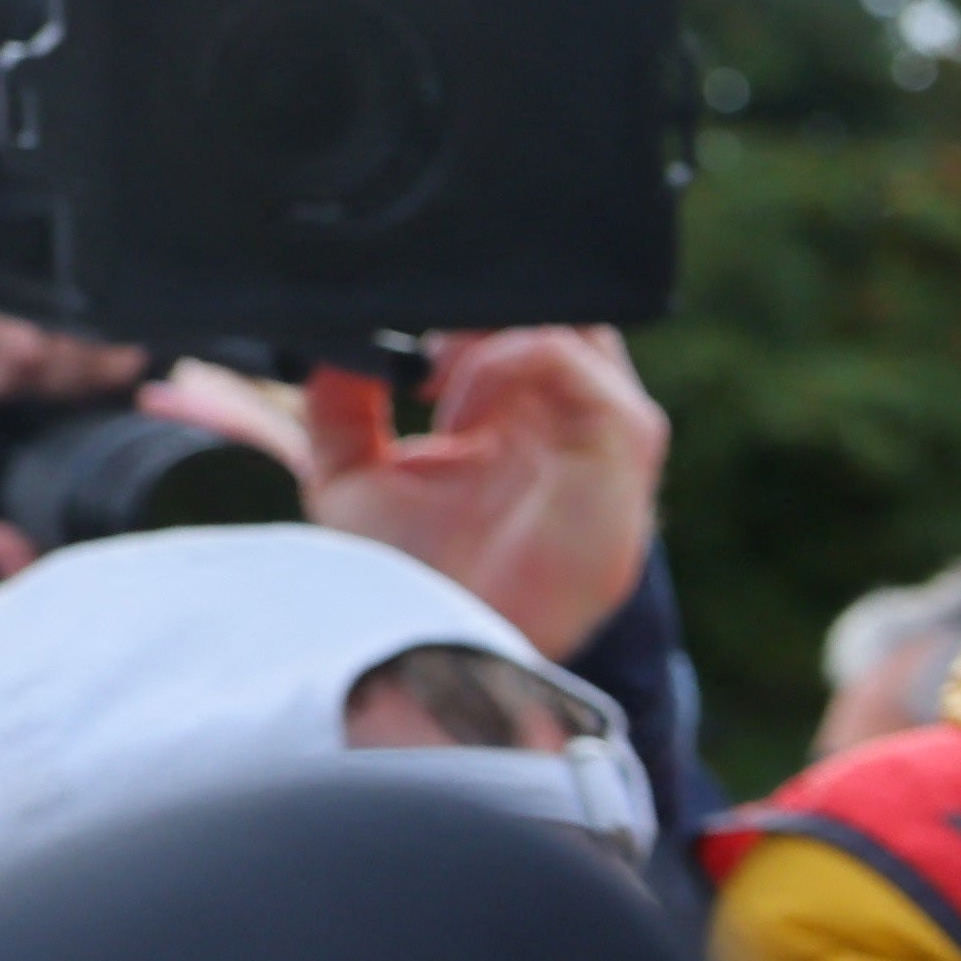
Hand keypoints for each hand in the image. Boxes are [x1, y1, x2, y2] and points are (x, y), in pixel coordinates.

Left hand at [283, 328, 668, 654]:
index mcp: (524, 425)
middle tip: (417, 339)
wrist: (442, 651)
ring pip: (571, 322)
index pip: (523, 325)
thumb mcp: (349, 475)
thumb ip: (342, 404)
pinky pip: (569, 360)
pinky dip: (503, 362)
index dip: (464, 311)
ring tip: (432, 377)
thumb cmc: (410, 583)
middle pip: (558, 311)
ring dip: (490, 332)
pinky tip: (453, 413)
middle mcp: (573, 422)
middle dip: (484, 309)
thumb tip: (336, 340)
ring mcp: (607, 431)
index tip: (398, 335)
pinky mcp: (624, 446)